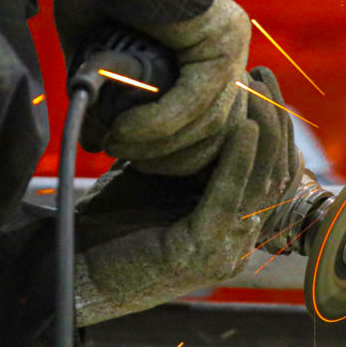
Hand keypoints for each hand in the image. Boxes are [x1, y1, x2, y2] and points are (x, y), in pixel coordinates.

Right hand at [54, 0, 249, 175]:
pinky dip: (159, 123)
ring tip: (116, 143)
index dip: (172, 151)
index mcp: (205, 47)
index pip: (208, 123)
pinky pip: (196, 100)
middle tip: (122, 156)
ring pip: (207, 122)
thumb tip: (102, 138)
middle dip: (168, 156)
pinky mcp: (221, 39)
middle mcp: (227, 47)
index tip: (131, 157)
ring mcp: (230, 43)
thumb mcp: (100, 45)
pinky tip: (127, 131)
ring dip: (157, 144)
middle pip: (215, 131)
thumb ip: (109, 89)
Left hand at [71, 68, 301, 325]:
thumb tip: (201, 102)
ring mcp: (224, 251)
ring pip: (260, 184)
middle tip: (266, 76)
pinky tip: (244, 128)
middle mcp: (238, 242)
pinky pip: (231, 199)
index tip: (265, 83)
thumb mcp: (160, 177)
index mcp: (232, 226)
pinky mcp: (202, 253)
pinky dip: (240, 161)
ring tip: (259, 92)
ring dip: (264, 133)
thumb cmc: (109, 223)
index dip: (276, 126)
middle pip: (275, 174)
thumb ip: (189, 153)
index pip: (273, 172)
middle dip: (275, 120)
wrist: (69, 270)